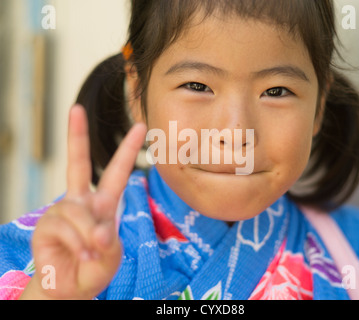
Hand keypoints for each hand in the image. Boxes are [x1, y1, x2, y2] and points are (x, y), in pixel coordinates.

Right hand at [20, 105, 146, 299]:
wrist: (70, 288)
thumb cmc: (94, 268)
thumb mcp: (111, 256)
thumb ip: (109, 242)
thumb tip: (99, 230)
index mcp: (104, 203)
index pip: (117, 172)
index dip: (127, 149)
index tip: (139, 126)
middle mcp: (81, 201)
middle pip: (78, 164)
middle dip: (77, 136)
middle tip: (75, 108)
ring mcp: (62, 211)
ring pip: (78, 212)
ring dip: (88, 236)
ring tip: (90, 253)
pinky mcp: (45, 225)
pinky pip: (65, 228)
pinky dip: (76, 243)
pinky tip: (78, 253)